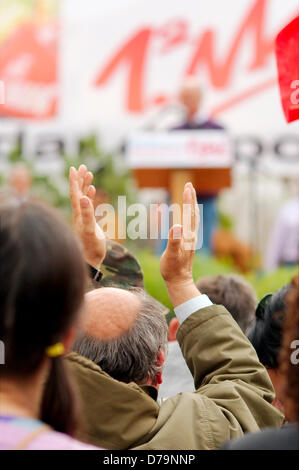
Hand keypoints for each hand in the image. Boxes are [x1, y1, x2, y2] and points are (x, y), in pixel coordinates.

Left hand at [69, 165, 105, 268]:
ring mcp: (83, 217)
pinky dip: (89, 195)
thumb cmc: (91, 248)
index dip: (74, 181)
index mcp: (78, 214)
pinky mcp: (88, 221)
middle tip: (83, 166)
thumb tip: (83, 198)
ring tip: (88, 173)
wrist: (90, 260)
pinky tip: (92, 190)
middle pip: (77, 192)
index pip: (74, 194)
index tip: (74, 168)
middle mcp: (78, 213)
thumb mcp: (90, 231)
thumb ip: (87, 215)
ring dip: (85, 184)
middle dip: (80, 179)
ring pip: (82, 196)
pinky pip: (87, 204)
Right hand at [160, 182, 200, 306]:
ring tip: (188, 195)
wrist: (179, 281)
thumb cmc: (172, 269)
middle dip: (191, 198)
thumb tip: (176, 226)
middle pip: (193, 213)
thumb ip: (173, 241)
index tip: (187, 186)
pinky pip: (189, 224)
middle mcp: (191, 236)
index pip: (189, 214)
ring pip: (192, 218)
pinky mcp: (187, 243)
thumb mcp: (170, 255)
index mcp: (187, 236)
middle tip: (188, 185)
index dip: (188, 200)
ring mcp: (190, 239)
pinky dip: (188, 215)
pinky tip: (185, 215)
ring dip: (191, 205)